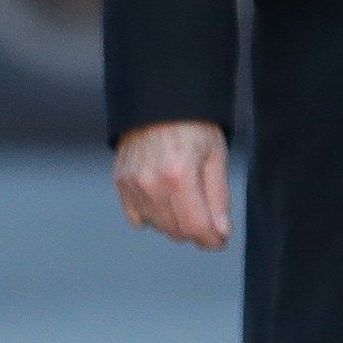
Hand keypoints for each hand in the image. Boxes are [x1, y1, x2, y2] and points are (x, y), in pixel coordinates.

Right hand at [115, 119, 231, 248]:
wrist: (159, 101)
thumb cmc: (193, 125)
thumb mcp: (215, 156)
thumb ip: (218, 198)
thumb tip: (220, 233)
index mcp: (179, 175)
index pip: (196, 227)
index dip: (212, 240)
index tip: (220, 240)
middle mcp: (151, 183)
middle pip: (177, 231)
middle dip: (196, 231)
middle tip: (208, 218)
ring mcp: (132, 183)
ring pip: (158, 226)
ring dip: (176, 224)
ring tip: (187, 201)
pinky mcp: (121, 182)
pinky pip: (138, 218)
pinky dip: (154, 216)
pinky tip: (165, 200)